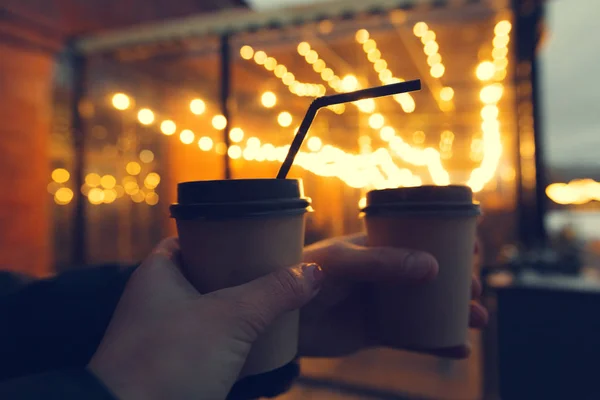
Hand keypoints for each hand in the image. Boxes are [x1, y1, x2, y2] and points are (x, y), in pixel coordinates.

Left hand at [89, 238, 322, 399]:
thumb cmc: (168, 361)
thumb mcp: (230, 317)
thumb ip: (273, 292)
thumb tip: (314, 272)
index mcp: (158, 275)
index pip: (192, 239)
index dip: (223, 234)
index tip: (255, 235)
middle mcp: (157, 303)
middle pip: (209, 278)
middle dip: (244, 281)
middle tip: (278, 276)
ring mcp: (165, 339)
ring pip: (214, 318)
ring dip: (245, 318)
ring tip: (280, 312)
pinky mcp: (176, 371)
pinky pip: (214, 352)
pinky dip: (238, 352)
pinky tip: (267, 355)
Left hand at [299, 233, 487, 358]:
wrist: (278, 318)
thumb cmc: (303, 276)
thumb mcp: (341, 263)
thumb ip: (380, 261)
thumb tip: (431, 265)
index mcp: (374, 245)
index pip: (417, 235)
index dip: (448, 239)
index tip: (476, 245)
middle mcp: (381, 272)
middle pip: (430, 273)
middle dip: (459, 280)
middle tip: (477, 290)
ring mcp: (379, 301)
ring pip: (426, 306)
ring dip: (455, 312)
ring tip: (479, 320)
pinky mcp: (374, 331)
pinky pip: (411, 336)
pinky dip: (435, 342)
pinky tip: (459, 348)